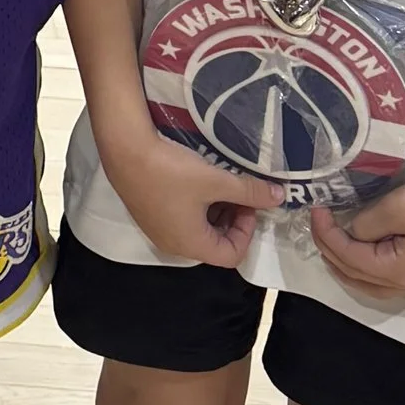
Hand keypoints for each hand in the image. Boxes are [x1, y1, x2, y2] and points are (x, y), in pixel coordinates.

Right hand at [99, 123, 285, 266]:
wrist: (125, 150)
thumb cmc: (173, 171)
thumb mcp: (217, 181)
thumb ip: (250, 192)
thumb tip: (279, 197)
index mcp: (193, 245)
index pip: (232, 255)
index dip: (247, 231)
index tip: (247, 202)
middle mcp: (174, 245)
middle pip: (215, 244)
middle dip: (232, 219)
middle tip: (237, 191)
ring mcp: (158, 231)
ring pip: (198, 230)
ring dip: (214, 211)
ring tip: (218, 183)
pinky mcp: (148, 214)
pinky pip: (180, 220)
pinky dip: (195, 206)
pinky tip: (194, 180)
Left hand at [307, 169, 404, 300]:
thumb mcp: (398, 208)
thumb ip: (367, 223)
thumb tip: (351, 232)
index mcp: (396, 272)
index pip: (348, 257)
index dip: (326, 234)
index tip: (315, 210)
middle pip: (355, 277)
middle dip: (330, 252)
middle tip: (316, 225)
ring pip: (369, 285)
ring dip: (345, 266)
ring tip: (329, 245)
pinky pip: (383, 279)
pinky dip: (363, 268)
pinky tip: (359, 253)